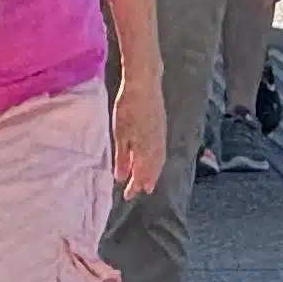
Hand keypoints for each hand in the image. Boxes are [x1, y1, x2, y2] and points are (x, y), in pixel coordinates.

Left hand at [109, 76, 166, 197]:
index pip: (140, 173)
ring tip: (149, 180)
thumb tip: (120, 177)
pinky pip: (161, 151)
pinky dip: (158, 160)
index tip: (127, 196)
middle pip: (153, 169)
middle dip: (147, 180)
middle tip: (141, 191)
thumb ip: (121, 157)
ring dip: (154, 172)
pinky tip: (154, 159)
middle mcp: (156, 146)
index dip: (134, 185)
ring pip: (159, 160)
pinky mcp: (162, 127)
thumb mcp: (120, 133)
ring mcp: (161, 136)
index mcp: (144, 149)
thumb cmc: (128, 107)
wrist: (145, 85)